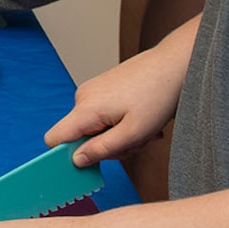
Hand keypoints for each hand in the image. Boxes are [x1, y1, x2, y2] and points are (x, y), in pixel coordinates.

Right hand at [46, 41, 188, 166]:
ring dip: (120, 135)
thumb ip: (101, 149)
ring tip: (144, 128)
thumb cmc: (158, 96)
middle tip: (136, 141)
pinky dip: (123, 123)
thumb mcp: (132, 133)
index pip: (54, 139)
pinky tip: (143, 119)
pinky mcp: (104, 88)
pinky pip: (104, 116)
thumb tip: (77, 161)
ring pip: (96, 128)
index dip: (68, 156)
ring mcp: (94, 91)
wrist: (174, 64)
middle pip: (81, 137)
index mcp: (86, 108)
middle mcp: (83, 97)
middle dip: (108, 146)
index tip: (93, 162)